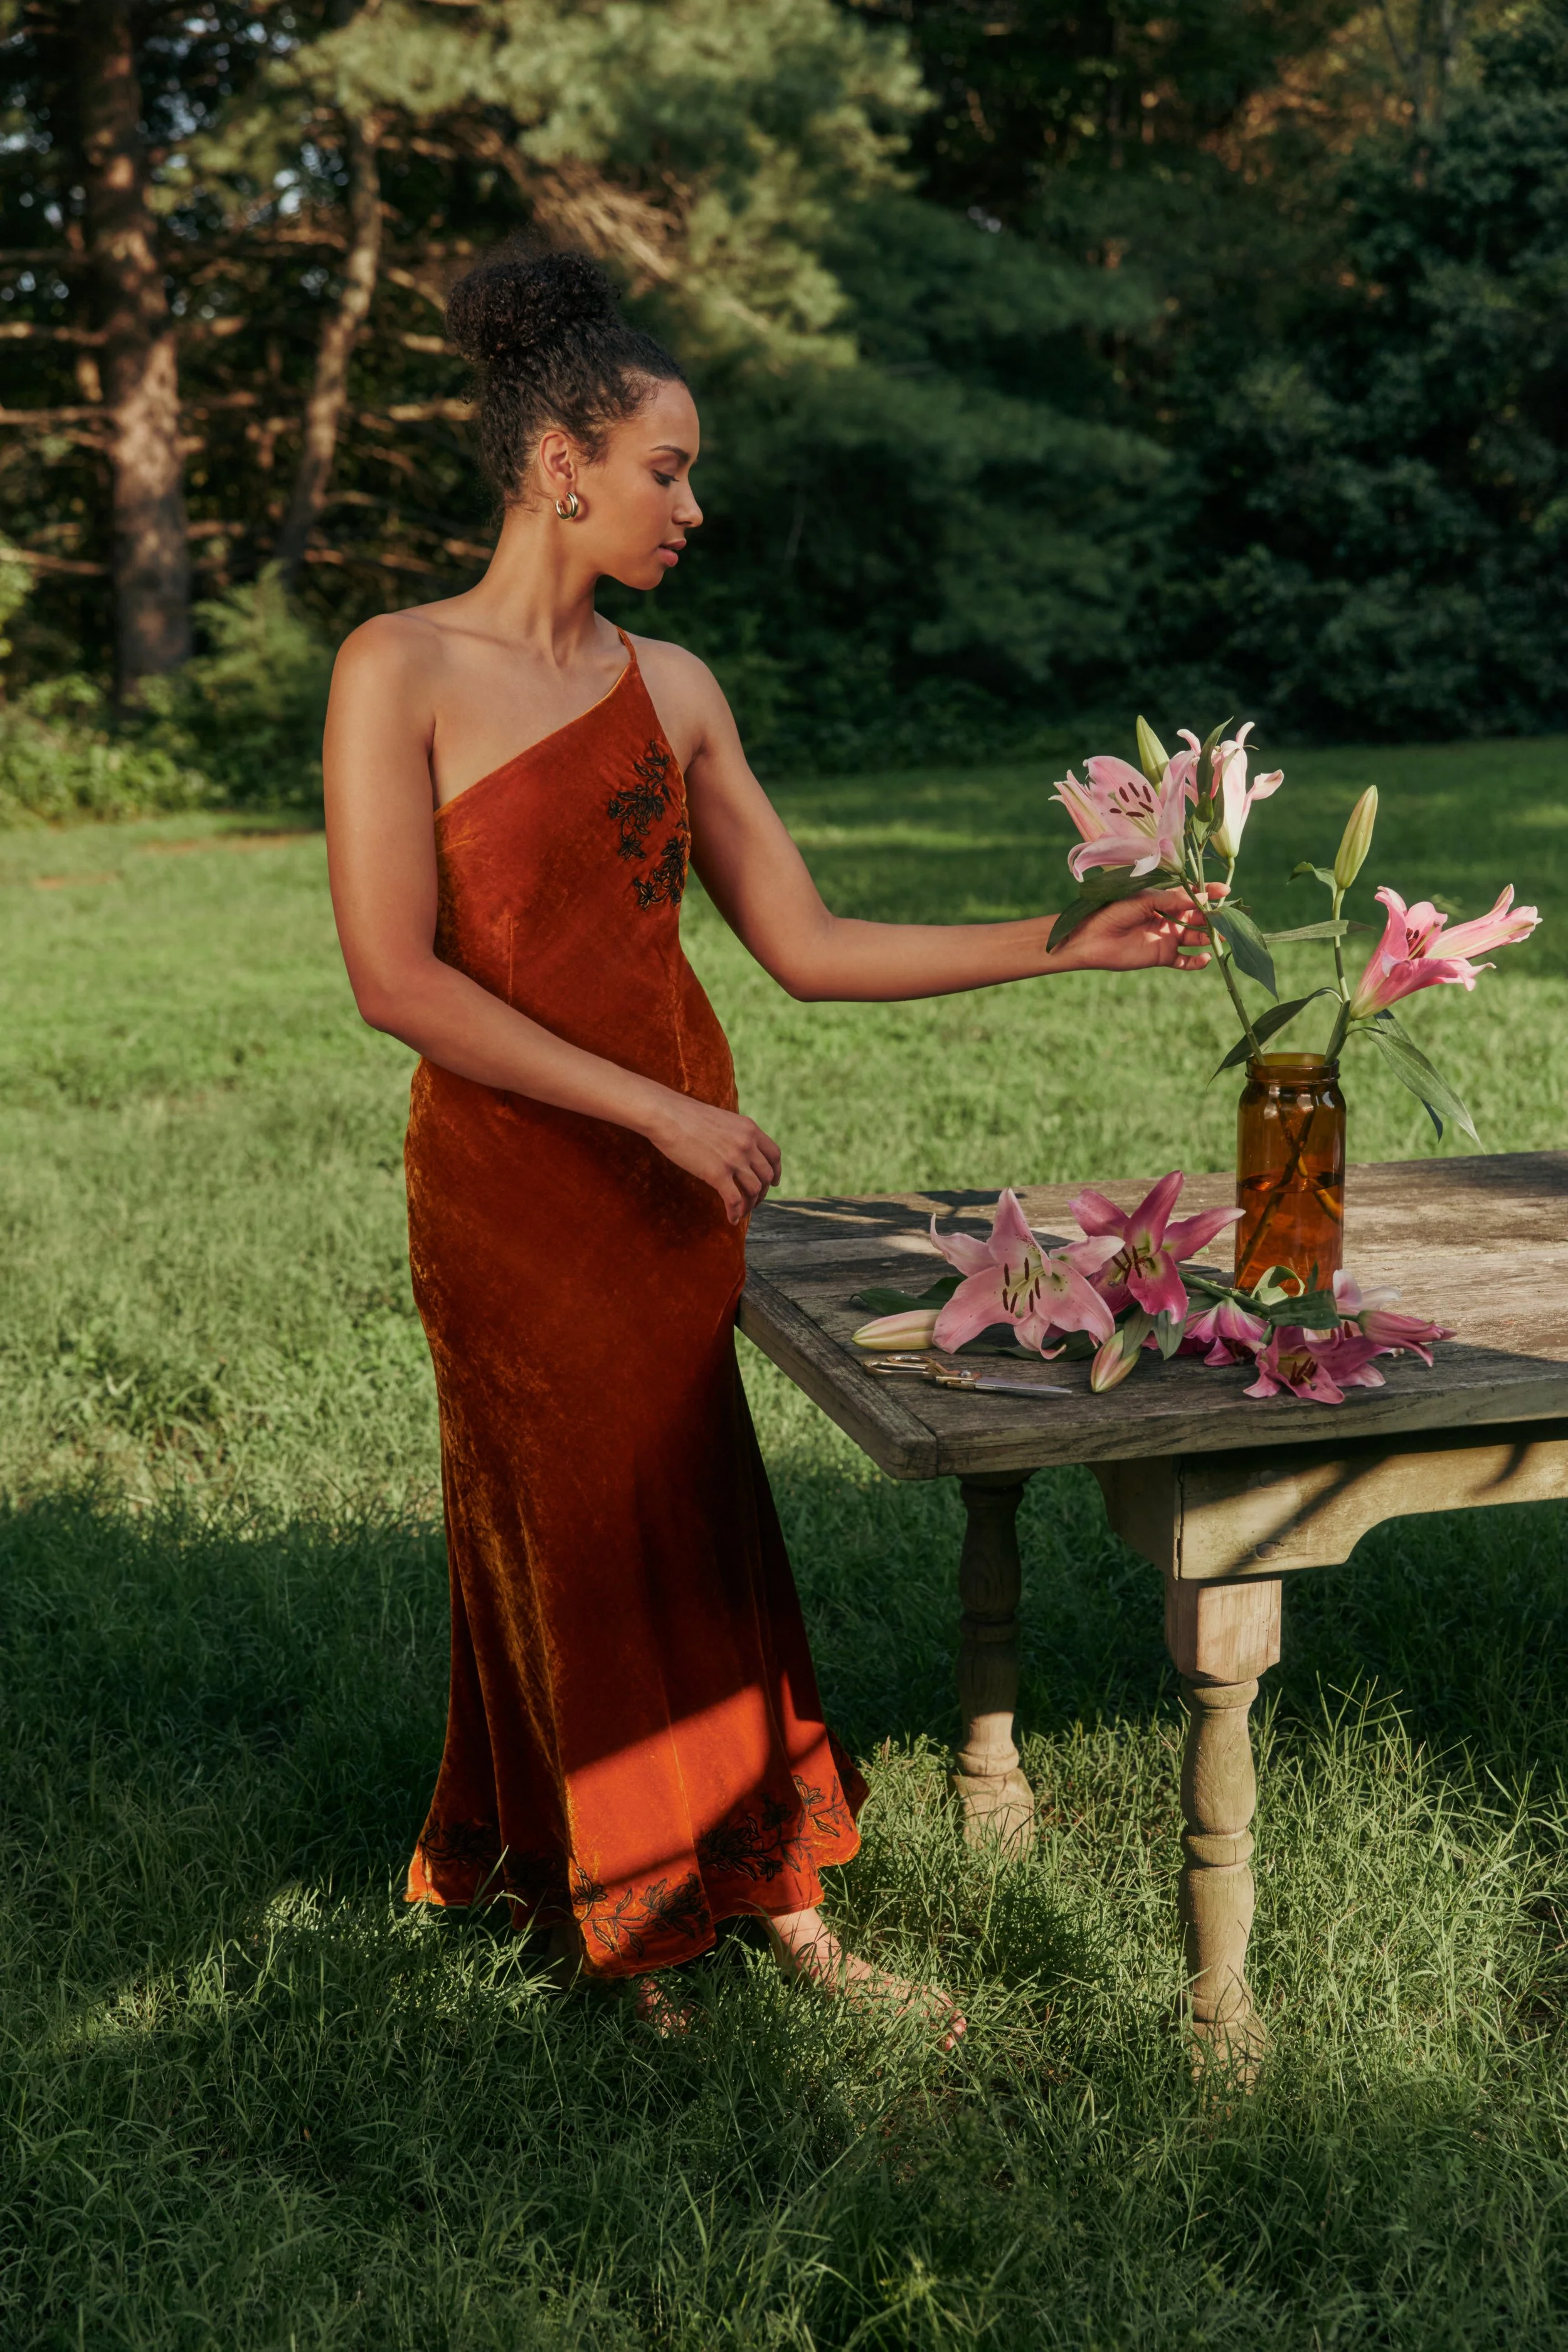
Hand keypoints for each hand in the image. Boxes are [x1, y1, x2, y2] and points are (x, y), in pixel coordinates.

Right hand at [643, 1091, 782, 1223]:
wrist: (667, 1115)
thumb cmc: (687, 1117)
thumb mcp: (723, 1120)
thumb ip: (735, 1135)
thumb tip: (738, 1152)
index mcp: (750, 1129)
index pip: (774, 1155)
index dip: (776, 1172)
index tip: (773, 1182)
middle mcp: (747, 1144)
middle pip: (766, 1176)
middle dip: (762, 1192)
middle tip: (754, 1201)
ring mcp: (734, 1159)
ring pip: (754, 1190)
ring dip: (750, 1205)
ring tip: (742, 1212)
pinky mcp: (718, 1173)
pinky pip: (735, 1200)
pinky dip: (736, 1213)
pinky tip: (732, 1219)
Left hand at [1063, 884, 1223, 972]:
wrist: (1091, 939)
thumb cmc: (1113, 912)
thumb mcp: (1144, 900)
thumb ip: (1172, 900)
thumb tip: (1201, 896)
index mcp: (1164, 900)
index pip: (1192, 895)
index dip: (1209, 893)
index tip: (1225, 892)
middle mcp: (1169, 918)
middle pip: (1199, 917)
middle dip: (1214, 917)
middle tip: (1227, 918)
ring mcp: (1167, 937)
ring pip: (1196, 938)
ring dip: (1210, 938)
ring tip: (1222, 938)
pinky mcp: (1163, 956)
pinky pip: (1185, 961)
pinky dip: (1196, 961)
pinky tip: (1204, 958)